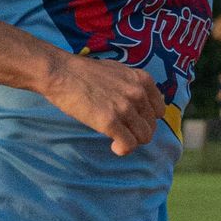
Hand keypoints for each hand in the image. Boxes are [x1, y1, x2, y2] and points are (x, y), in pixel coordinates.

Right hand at [47, 53, 167, 156]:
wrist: (61, 72)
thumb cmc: (84, 72)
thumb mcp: (117, 71)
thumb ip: (131, 85)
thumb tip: (138, 102)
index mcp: (142, 80)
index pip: (159, 110)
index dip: (146, 119)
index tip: (133, 121)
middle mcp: (137, 93)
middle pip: (151, 126)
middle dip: (138, 132)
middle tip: (122, 131)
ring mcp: (125, 108)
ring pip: (143, 137)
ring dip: (131, 141)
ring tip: (117, 139)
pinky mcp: (110, 122)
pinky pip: (128, 144)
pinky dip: (123, 149)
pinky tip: (113, 145)